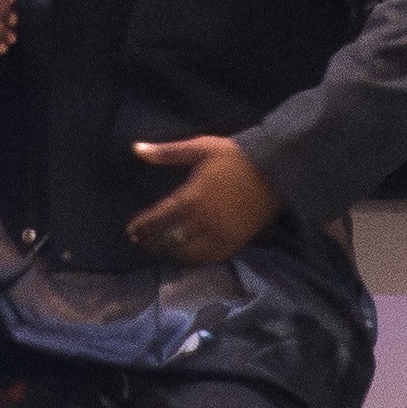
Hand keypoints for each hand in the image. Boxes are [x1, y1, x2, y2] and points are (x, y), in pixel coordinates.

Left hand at [128, 137, 279, 264]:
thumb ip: (167, 152)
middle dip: (152, 241)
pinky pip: (211, 258)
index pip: (158, 219)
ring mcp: (220, 233)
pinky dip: (195, 259)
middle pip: (169, 238)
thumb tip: (136, 149)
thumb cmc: (236, 155)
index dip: (142, 226)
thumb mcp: (200, 147)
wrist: (276, 168)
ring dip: (170, 252)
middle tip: (140, 242)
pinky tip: (187, 256)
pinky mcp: (236, 241)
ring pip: (188, 252)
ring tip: (159, 249)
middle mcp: (203, 220)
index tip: (131, 230)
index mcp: (191, 197)